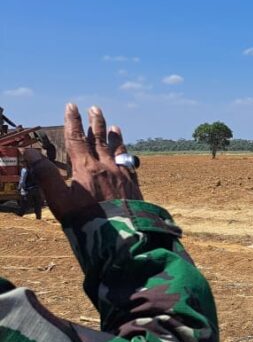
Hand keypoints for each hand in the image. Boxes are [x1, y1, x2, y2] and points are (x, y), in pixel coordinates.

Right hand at [22, 104, 141, 222]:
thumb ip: (45, 175)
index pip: (76, 139)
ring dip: (114, 137)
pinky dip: (126, 155)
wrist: (120, 235)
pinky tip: (127, 154)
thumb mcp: (58, 199)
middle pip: (99, 140)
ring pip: (117, 150)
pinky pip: (129, 164)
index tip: (72, 106)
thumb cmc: (85, 219)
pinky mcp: (134, 185)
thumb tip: (29, 152)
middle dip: (95, 123)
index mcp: (85, 168)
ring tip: (114, 127)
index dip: (73, 121)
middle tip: (95, 108)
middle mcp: (105, 167)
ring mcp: (121, 175)